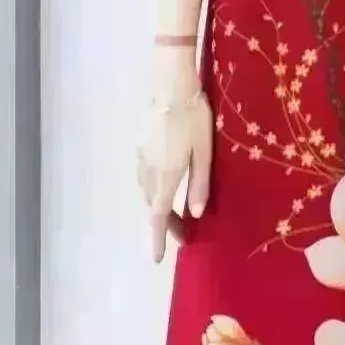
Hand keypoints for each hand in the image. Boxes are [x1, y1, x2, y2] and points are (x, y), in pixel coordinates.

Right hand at [135, 92, 213, 261]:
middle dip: (166, 224)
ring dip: (159, 205)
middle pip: (153, 205)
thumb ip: (200, 184)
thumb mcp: (204, 152)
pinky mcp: (139, 143)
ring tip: (176, 213)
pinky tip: (164, 184)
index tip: (157, 260)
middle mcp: (149, 170)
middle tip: (184, 235)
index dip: (158, 238)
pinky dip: (153, 188)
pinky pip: (144, 175)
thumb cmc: (194, 117)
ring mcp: (141, 156)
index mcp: (166, 175)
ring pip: (146, 190)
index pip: (159, 216)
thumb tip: (195, 214)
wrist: (170, 84)